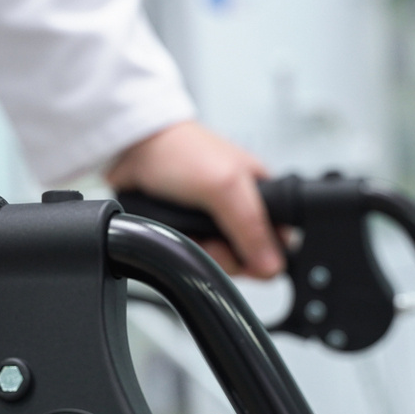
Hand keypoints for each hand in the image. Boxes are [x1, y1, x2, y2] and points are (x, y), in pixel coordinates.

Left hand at [105, 120, 282, 277]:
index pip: (281, 240)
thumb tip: (272, 264)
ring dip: (204, 251)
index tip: (243, 253)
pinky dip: (186, 248)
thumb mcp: (225, 186)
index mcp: (262, 192)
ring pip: (221, 260)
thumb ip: (252, 226)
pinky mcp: (191, 229)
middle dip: (227, 255)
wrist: (133, 149)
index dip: (265, 255)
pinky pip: (196, 254)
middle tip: (210, 239)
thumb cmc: (180, 151)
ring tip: (190, 232)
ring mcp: (215, 221)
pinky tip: (178, 232)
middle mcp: (240, 208)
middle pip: (249, 257)